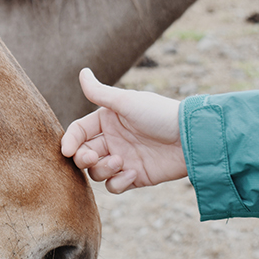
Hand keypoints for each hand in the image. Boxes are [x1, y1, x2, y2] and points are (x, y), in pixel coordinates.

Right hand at [61, 68, 187, 192]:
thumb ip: (100, 92)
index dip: (70, 141)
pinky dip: (119, 182)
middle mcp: (113, 140)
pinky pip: (114, 186)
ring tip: (120, 161)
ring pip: (96, 172)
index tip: (67, 151)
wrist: (191, 138)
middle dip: (83, 158)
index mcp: (108, 120)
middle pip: (84, 154)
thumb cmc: (159, 114)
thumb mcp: (126, 102)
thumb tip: (82, 72)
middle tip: (92, 157)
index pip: (79, 132)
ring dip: (103, 169)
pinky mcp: (135, 177)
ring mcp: (123, 159)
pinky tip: (135, 173)